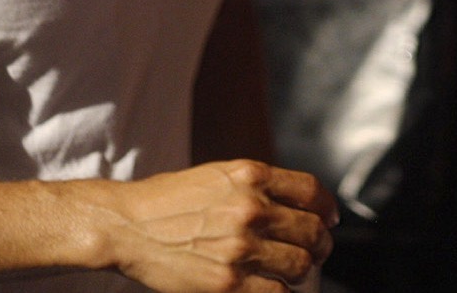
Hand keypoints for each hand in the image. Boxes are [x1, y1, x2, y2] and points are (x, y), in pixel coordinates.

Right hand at [90, 160, 336, 292]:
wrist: (127, 226)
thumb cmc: (167, 201)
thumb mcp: (216, 176)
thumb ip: (254, 186)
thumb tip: (296, 205)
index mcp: (249, 175)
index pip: (311, 191)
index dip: (327, 207)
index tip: (329, 218)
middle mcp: (250, 207)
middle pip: (312, 230)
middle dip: (320, 244)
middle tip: (315, 251)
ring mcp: (240, 247)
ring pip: (300, 264)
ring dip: (303, 271)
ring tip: (294, 272)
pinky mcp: (228, 282)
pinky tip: (275, 288)